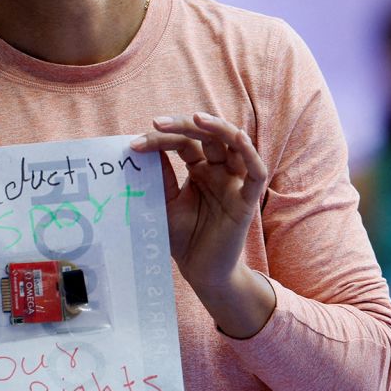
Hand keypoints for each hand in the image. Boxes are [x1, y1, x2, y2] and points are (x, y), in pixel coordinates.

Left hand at [130, 112, 273, 335]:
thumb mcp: (165, 203)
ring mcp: (235, 184)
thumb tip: (142, 146)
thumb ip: (160, 176)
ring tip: (197, 118)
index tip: (134, 145)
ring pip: (235, 145)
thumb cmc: (183, 238)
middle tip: (157, 122)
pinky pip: (256, 173)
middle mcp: (220, 171)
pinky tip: (238, 138)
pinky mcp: (247, 201)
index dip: (161, 140)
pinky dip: (250, 153)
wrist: (200, 272)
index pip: (184, 143)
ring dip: (219, 128)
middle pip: (209, 136)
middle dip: (184, 125)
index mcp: (200, 170)